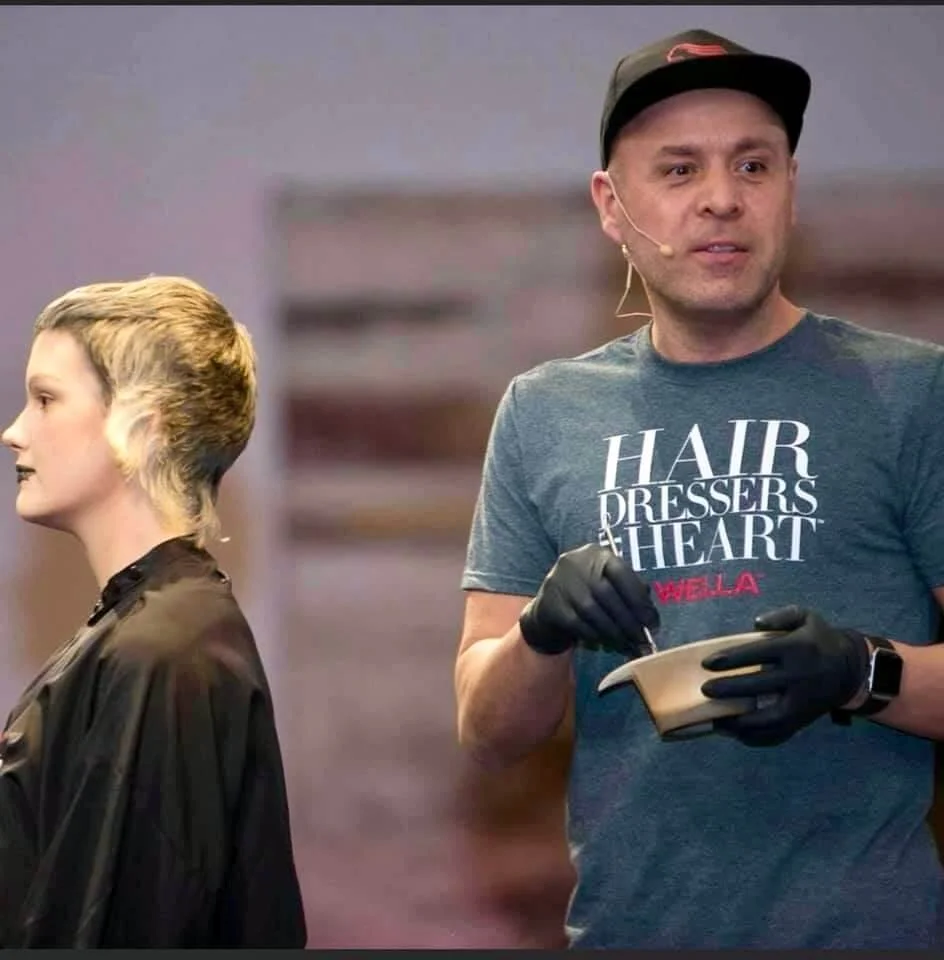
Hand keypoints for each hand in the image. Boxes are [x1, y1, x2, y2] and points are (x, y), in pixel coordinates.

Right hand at [518, 544, 658, 656]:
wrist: (548, 608)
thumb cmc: (587, 595)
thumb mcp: (608, 585)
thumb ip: (629, 593)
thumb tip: (649, 619)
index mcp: (596, 554)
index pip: (621, 573)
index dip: (639, 599)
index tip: (652, 622)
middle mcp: (575, 563)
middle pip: (607, 594)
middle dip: (628, 621)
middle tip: (641, 640)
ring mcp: (559, 583)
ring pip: (592, 611)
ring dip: (613, 632)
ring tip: (626, 645)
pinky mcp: (550, 604)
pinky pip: (578, 624)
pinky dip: (595, 636)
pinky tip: (605, 644)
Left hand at [699, 605, 869, 746]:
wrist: (851, 670)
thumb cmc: (820, 640)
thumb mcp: (806, 617)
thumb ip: (781, 616)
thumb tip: (755, 623)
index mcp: (796, 649)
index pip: (758, 654)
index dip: (731, 659)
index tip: (707, 664)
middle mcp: (799, 676)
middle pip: (758, 686)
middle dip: (729, 689)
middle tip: (706, 690)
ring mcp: (802, 702)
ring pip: (769, 718)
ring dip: (740, 721)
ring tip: (716, 719)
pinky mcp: (803, 719)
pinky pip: (779, 733)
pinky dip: (757, 738)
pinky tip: (736, 734)